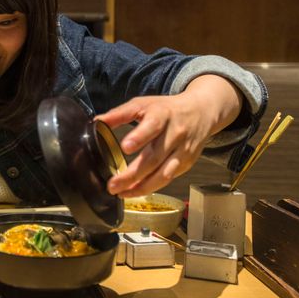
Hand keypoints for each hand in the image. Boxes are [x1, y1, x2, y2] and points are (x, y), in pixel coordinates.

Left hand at [97, 75, 242, 196]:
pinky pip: (168, 178)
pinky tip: (135, 191)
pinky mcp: (187, 163)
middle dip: (133, 174)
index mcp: (162, 115)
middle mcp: (175, 134)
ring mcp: (183, 150)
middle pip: (154, 157)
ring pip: (163, 173)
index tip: (125, 147)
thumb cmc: (167, 109)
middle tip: (113, 184)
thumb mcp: (143, 104)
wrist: (201, 111)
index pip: (152, 126)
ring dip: (142, 187)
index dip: (139, 137)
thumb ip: (120, 113)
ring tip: (121, 193)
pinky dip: (151, 187)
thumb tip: (97, 122)